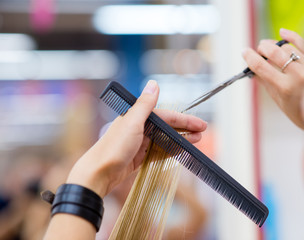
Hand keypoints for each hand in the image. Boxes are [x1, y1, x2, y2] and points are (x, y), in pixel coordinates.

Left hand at [66, 80, 206, 197]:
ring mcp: (140, 143)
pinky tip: (180, 151)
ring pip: (165, 139)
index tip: (200, 124)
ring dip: (180, 140)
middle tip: (202, 133)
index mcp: (137, 117)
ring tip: (196, 142)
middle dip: (185, 129)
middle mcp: (139, 128)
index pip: (166, 116)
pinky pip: (159, 151)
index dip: (184, 119)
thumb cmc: (113, 148)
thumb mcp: (132, 123)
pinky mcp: (139, 156)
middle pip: (167, 127)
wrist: (98, 173)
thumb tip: (153, 84)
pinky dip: (170, 151)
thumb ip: (144, 105)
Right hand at [242, 28, 303, 129]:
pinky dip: (292, 36)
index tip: (244, 52)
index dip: (250, 58)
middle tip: (258, 50)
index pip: (262, 67)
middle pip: (274, 52)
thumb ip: (265, 82)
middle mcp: (299, 75)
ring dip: (274, 44)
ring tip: (269, 47)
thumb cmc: (298, 111)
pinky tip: (283, 33)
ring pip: (287, 47)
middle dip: (262, 48)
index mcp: (285, 88)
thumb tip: (252, 69)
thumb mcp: (278, 100)